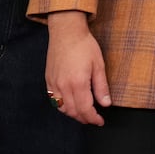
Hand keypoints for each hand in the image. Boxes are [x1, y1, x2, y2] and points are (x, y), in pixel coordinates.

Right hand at [45, 11, 110, 125]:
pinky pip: (53, 100)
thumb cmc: (84, 45)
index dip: (93, 118)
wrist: (66, 32)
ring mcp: (53, 83)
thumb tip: (106, 104)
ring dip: (73, 114)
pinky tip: (70, 103)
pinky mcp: (48, 80)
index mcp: (78, 83)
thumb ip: (101, 87)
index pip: (85, 109)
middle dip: (84, 118)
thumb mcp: (99, 65)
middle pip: (73, 112)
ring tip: (83, 113)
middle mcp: (63, 86)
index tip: (100, 121)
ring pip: (62, 108)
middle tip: (93, 118)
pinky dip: (62, 106)